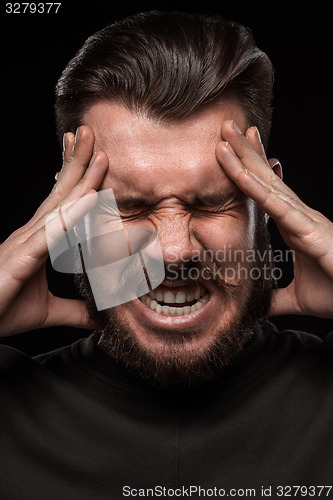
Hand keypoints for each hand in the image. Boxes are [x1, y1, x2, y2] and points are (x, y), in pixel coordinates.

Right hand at [0, 126, 108, 335]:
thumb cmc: (2, 309)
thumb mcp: (46, 311)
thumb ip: (74, 310)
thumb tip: (98, 316)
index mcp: (38, 240)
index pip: (61, 203)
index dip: (77, 178)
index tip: (94, 155)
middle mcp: (31, 234)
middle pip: (61, 193)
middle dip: (78, 162)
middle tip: (93, 132)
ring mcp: (25, 243)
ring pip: (59, 206)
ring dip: (80, 178)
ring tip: (99, 153)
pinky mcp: (22, 259)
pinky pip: (51, 233)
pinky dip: (72, 215)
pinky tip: (90, 199)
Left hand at [216, 120, 332, 318]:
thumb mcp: (296, 298)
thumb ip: (275, 298)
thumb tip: (256, 303)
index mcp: (293, 226)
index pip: (265, 192)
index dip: (249, 169)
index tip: (232, 148)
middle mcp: (297, 215)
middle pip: (265, 177)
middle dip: (244, 150)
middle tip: (224, 125)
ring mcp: (304, 219)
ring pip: (268, 184)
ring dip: (245, 159)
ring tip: (225, 135)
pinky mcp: (310, 230)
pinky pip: (278, 207)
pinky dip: (258, 190)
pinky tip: (240, 175)